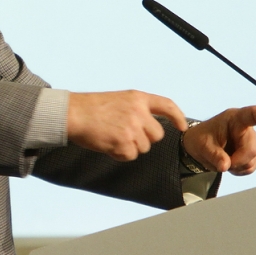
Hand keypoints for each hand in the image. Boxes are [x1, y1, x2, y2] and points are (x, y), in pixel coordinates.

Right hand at [67, 90, 187, 161]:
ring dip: (130, 147)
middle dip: (145, 138)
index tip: (182, 126)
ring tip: (112, 137)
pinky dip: (120, 154)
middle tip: (126, 135)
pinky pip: (130, 156)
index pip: (167, 105)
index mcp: (138, 98)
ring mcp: (132, 128)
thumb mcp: (119, 99)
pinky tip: (108, 144)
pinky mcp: (124, 143)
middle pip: (157, 135)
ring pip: (144, 147)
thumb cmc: (91, 108)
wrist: (73, 114)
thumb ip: (136, 109)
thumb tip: (148, 127)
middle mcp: (139, 112)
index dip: (177, 117)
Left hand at [182, 105, 255, 174]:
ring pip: (252, 159)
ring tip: (222, 161)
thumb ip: (214, 155)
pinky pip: (251, 166)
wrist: (199, 147)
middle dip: (238, 160)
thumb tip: (226, 166)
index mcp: (234, 118)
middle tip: (222, 163)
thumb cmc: (200, 139)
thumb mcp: (201, 145)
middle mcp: (246, 128)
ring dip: (237, 165)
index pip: (254, 113)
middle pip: (252, 147)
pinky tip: (229, 165)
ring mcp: (250, 141)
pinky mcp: (251, 153)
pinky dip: (239, 170)